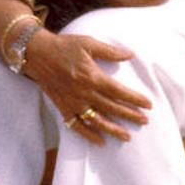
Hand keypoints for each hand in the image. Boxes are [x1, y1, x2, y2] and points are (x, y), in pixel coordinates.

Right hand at [23, 28, 151, 145]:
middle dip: (130, 115)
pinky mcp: (63, 107)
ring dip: (113, 130)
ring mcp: (73, 102)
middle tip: (144, 121)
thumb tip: (130, 55)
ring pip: (97, 121)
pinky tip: (100, 141)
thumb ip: (109, 51)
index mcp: (92, 77)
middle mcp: (84, 93)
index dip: (135, 99)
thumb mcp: (87, 43)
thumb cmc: (63, 46)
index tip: (148, 105)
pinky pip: (76, 125)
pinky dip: (88, 135)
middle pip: (112, 108)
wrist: (36, 54)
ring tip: (127, 136)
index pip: (119, 92)